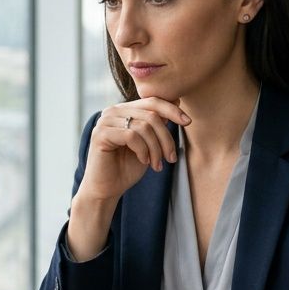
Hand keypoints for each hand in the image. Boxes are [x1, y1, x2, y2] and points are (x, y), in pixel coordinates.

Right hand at [65, 98, 190, 260]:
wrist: (107, 189)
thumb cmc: (127, 167)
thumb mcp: (149, 143)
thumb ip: (157, 124)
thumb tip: (176, 100)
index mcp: (124, 110)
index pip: (152, 101)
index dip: (172, 110)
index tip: (188, 122)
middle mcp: (112, 111)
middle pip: (151, 114)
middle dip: (166, 138)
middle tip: (171, 158)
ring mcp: (105, 121)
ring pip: (144, 126)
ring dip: (156, 148)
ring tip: (157, 165)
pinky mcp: (100, 134)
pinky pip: (132, 136)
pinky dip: (143, 150)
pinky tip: (144, 162)